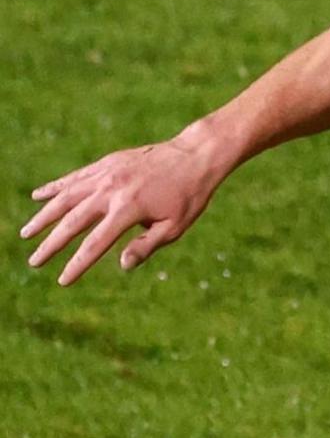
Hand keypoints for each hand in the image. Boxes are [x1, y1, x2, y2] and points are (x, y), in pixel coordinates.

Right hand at [20, 128, 233, 285]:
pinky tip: (37, 196)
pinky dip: (55, 187)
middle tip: (34, 262)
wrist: (195, 156)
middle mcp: (112, 190)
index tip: (63, 281)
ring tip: (26, 234)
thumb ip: (147, 245)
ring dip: (44, 216)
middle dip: (51, 244)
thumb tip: (122, 265)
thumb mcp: (176, 226)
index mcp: (129, 209)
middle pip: (73, 222)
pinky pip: (75, 177)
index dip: (78, 264)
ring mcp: (106, 174)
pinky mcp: (106, 163)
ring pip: (66, 197)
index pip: (96, 244)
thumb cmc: (189, 195)